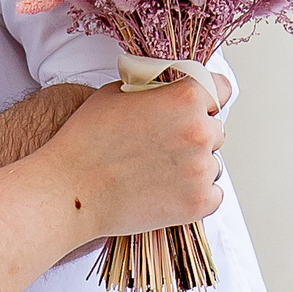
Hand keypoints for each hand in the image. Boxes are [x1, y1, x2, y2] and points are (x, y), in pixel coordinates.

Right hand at [39, 73, 228, 238]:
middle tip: (163, 143)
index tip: (198, 105)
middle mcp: (199, 132)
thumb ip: (154, 89)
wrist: (71, 188)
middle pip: (216, 128)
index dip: (207, 96)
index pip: (221, 89)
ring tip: (157, 169)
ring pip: (213, 162)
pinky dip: (196, 193)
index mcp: (184, 99)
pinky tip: (166, 188)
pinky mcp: (198, 203)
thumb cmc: (87, 140)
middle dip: (196, 133)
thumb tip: (168, 91)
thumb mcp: (117, 92)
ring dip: (194, 164)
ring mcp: (201, 170)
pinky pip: (213, 193)